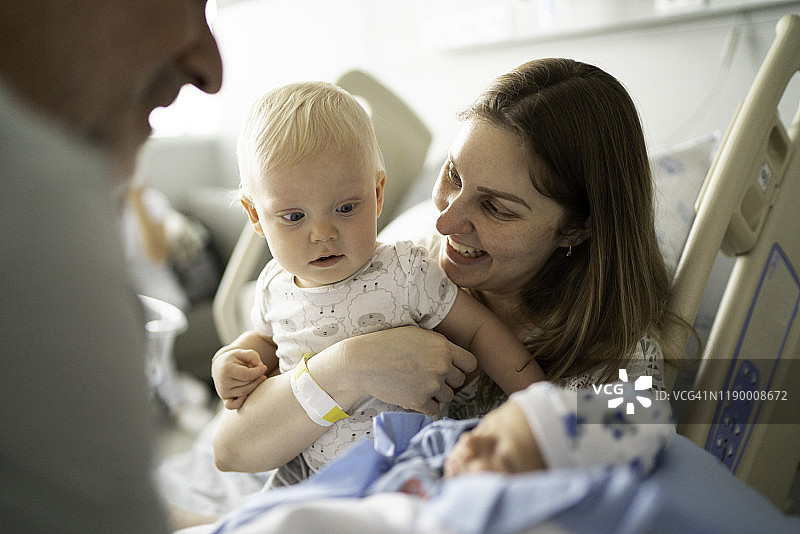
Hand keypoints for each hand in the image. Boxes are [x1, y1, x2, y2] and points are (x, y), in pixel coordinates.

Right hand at [212, 347, 267, 409]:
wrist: (220, 366)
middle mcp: (223, 382)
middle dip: (258, 379)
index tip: (264, 368)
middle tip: (263, 374)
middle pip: (247, 385)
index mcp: (227, 369)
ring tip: (259, 379)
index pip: (248, 375)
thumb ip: (253, 356)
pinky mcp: (225, 399)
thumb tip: (261, 367)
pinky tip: (247, 395)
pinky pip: (232, 406)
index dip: (259, 372)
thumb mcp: (243, 352)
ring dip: (254, 387)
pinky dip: (240, 402)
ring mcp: (223, 392)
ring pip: (244, 394)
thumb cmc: (235, 359)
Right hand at [323, 326, 477, 415]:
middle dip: (447, 380)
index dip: (461, 366)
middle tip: (429, 376)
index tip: (451, 367)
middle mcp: (441, 366)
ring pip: (448, 396)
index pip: (471, 363)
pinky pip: (435, 410)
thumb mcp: (416, 334)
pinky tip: (414, 395)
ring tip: (419, 385)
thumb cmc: (387, 343)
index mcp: (443, 347)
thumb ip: (438, 344)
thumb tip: (452, 354)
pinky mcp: (419, 401)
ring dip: (437, 394)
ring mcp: (431, 385)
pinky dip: (426, 406)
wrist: (363, 362)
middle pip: (460, 381)